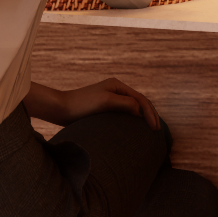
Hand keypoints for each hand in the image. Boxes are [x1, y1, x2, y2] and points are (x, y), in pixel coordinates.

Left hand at [23, 76, 161, 128]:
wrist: (61, 109)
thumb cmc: (82, 105)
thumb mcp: (105, 102)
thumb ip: (125, 103)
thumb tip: (139, 110)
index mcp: (117, 86)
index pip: (141, 99)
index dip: (150, 114)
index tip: (154, 129)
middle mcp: (115, 90)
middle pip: (139, 102)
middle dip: (150, 115)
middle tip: (156, 130)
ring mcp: (109, 99)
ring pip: (132, 108)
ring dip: (142, 118)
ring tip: (149, 131)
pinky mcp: (103, 108)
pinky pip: (122, 113)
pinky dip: (131, 120)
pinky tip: (132, 131)